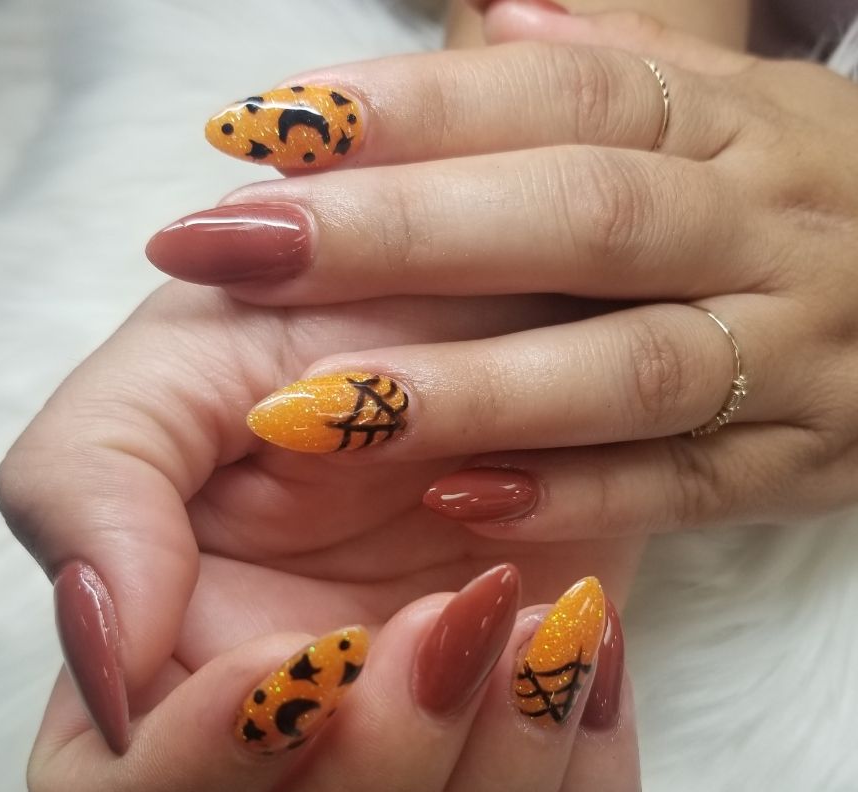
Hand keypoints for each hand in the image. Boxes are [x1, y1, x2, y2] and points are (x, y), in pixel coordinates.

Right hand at [0, 282, 642, 791]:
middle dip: (362, 789)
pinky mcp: (533, 727)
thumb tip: (109, 652)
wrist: (503, 306)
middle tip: (429, 627)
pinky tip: (582, 629)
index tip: (291, 655)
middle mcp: (290, 735)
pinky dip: (585, 757)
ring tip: (528, 613)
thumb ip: (92, 486)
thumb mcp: (184, 358)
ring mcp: (420, 745)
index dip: (188, 776)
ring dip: (492, 779)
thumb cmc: (334, 318)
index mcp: (171, 659)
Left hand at [147, 6, 857, 536]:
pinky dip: (575, 494)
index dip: (409, 111)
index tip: (263, 130)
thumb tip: (497, 24)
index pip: (559, 98)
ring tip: (312, 406)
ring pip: (625, 367)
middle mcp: (762, 229)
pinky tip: (459, 499)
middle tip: (235, 251)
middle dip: (396, 237)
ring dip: (467, 387)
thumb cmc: (810, 201)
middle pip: (576, 220)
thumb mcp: (738, 116)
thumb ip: (623, 77)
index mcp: (733, 126)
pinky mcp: (806, 464)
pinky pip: (685, 486)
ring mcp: (795, 353)